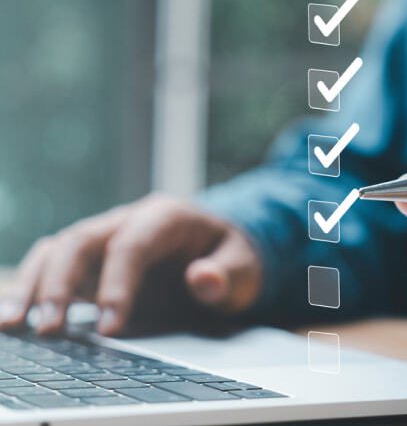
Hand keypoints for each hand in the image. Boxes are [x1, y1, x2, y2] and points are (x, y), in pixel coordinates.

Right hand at [0, 194, 262, 335]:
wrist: (221, 250)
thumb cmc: (232, 256)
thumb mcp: (244, 266)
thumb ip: (228, 274)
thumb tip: (202, 279)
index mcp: (167, 216)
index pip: (132, 244)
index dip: (118, 283)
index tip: (109, 327)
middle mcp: (129, 220)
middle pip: (83, 240)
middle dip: (61, 282)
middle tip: (49, 328)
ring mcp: (108, 238)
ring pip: (59, 250)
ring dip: (34, 284)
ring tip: (13, 323)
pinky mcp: (97, 260)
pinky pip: (56, 266)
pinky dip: (34, 287)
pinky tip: (16, 315)